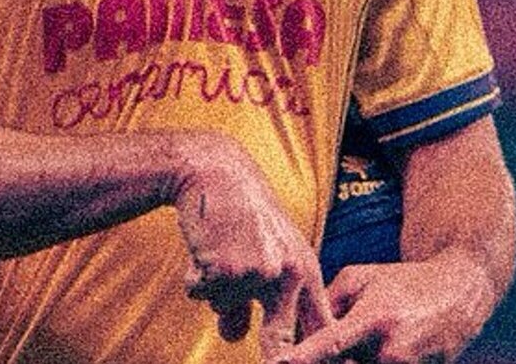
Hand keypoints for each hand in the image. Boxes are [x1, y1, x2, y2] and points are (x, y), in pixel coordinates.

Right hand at [172, 136, 331, 358]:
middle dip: (276, 362)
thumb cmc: (244, 212)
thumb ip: (259, 298)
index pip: (321, 327)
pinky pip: (199, 293)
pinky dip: (194, 277)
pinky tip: (203, 246)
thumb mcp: (267, 252)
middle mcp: (287, 275)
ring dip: (213, 293)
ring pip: (223, 309)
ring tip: (219, 252)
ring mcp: (256, 272)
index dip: (321, 357)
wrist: (217, 170)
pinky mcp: (223, 268)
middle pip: (281, 342)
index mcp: (306, 271)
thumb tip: (235, 337)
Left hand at [273, 256, 493, 363]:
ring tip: (373, 333)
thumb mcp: (361, 277)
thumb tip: (300, 328)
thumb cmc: (403, 282)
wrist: (460, 293)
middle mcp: (392, 351)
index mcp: (373, 320)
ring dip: (355, 358)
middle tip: (348, 333)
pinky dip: (373, 360)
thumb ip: (327, 302)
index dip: (302, 358)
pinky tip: (384, 344)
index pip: (329, 346)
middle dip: (329, 359)